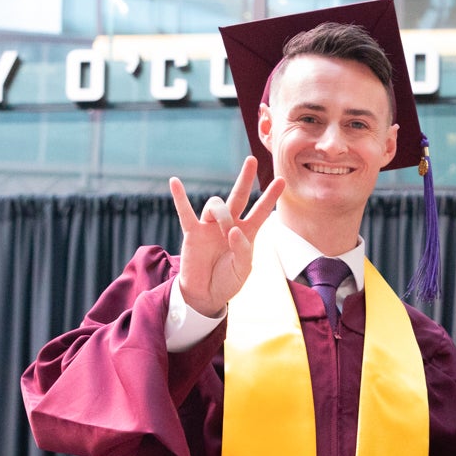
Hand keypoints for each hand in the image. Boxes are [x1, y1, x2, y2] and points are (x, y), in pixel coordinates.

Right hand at [170, 156, 284, 315]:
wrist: (206, 294)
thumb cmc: (228, 281)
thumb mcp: (243, 269)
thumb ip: (243, 250)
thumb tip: (233, 230)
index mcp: (246, 234)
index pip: (260, 211)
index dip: (270, 197)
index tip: (281, 181)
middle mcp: (229, 225)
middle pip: (239, 196)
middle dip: (245, 179)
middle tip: (251, 160)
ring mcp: (210, 227)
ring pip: (216, 205)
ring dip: (222, 214)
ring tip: (223, 231)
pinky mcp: (193, 232)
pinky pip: (185, 212)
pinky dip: (180, 198)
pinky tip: (174, 182)